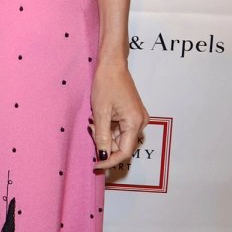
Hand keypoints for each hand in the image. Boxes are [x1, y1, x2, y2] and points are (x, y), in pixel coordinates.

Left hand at [90, 54, 148, 169]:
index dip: (110, 161)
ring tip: (93, 121)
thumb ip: (102, 136)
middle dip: (105, 144)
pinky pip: (121, 129)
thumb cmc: (106, 84)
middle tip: (90, 131)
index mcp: (135, 122)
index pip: (124, 151)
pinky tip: (99, 119)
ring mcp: (138, 118)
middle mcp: (140, 122)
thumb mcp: (100, 112)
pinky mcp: (132, 114)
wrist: (112, 64)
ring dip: (105, 135)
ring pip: (120, 137)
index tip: (96, 166)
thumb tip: (103, 157)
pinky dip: (108, 128)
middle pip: (122, 145)